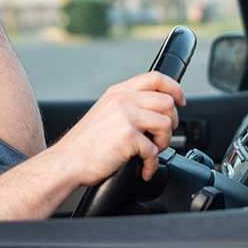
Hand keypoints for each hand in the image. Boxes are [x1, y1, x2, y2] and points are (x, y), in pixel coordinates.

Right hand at [52, 72, 184, 184]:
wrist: (67, 161)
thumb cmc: (84, 143)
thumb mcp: (105, 112)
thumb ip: (127, 105)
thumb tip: (154, 110)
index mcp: (118, 92)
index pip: (156, 78)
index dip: (174, 88)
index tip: (180, 101)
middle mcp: (122, 100)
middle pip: (167, 102)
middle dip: (171, 122)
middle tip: (161, 137)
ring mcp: (125, 117)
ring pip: (166, 124)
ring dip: (163, 143)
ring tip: (150, 152)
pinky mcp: (128, 137)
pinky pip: (154, 150)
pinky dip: (151, 164)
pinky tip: (143, 169)